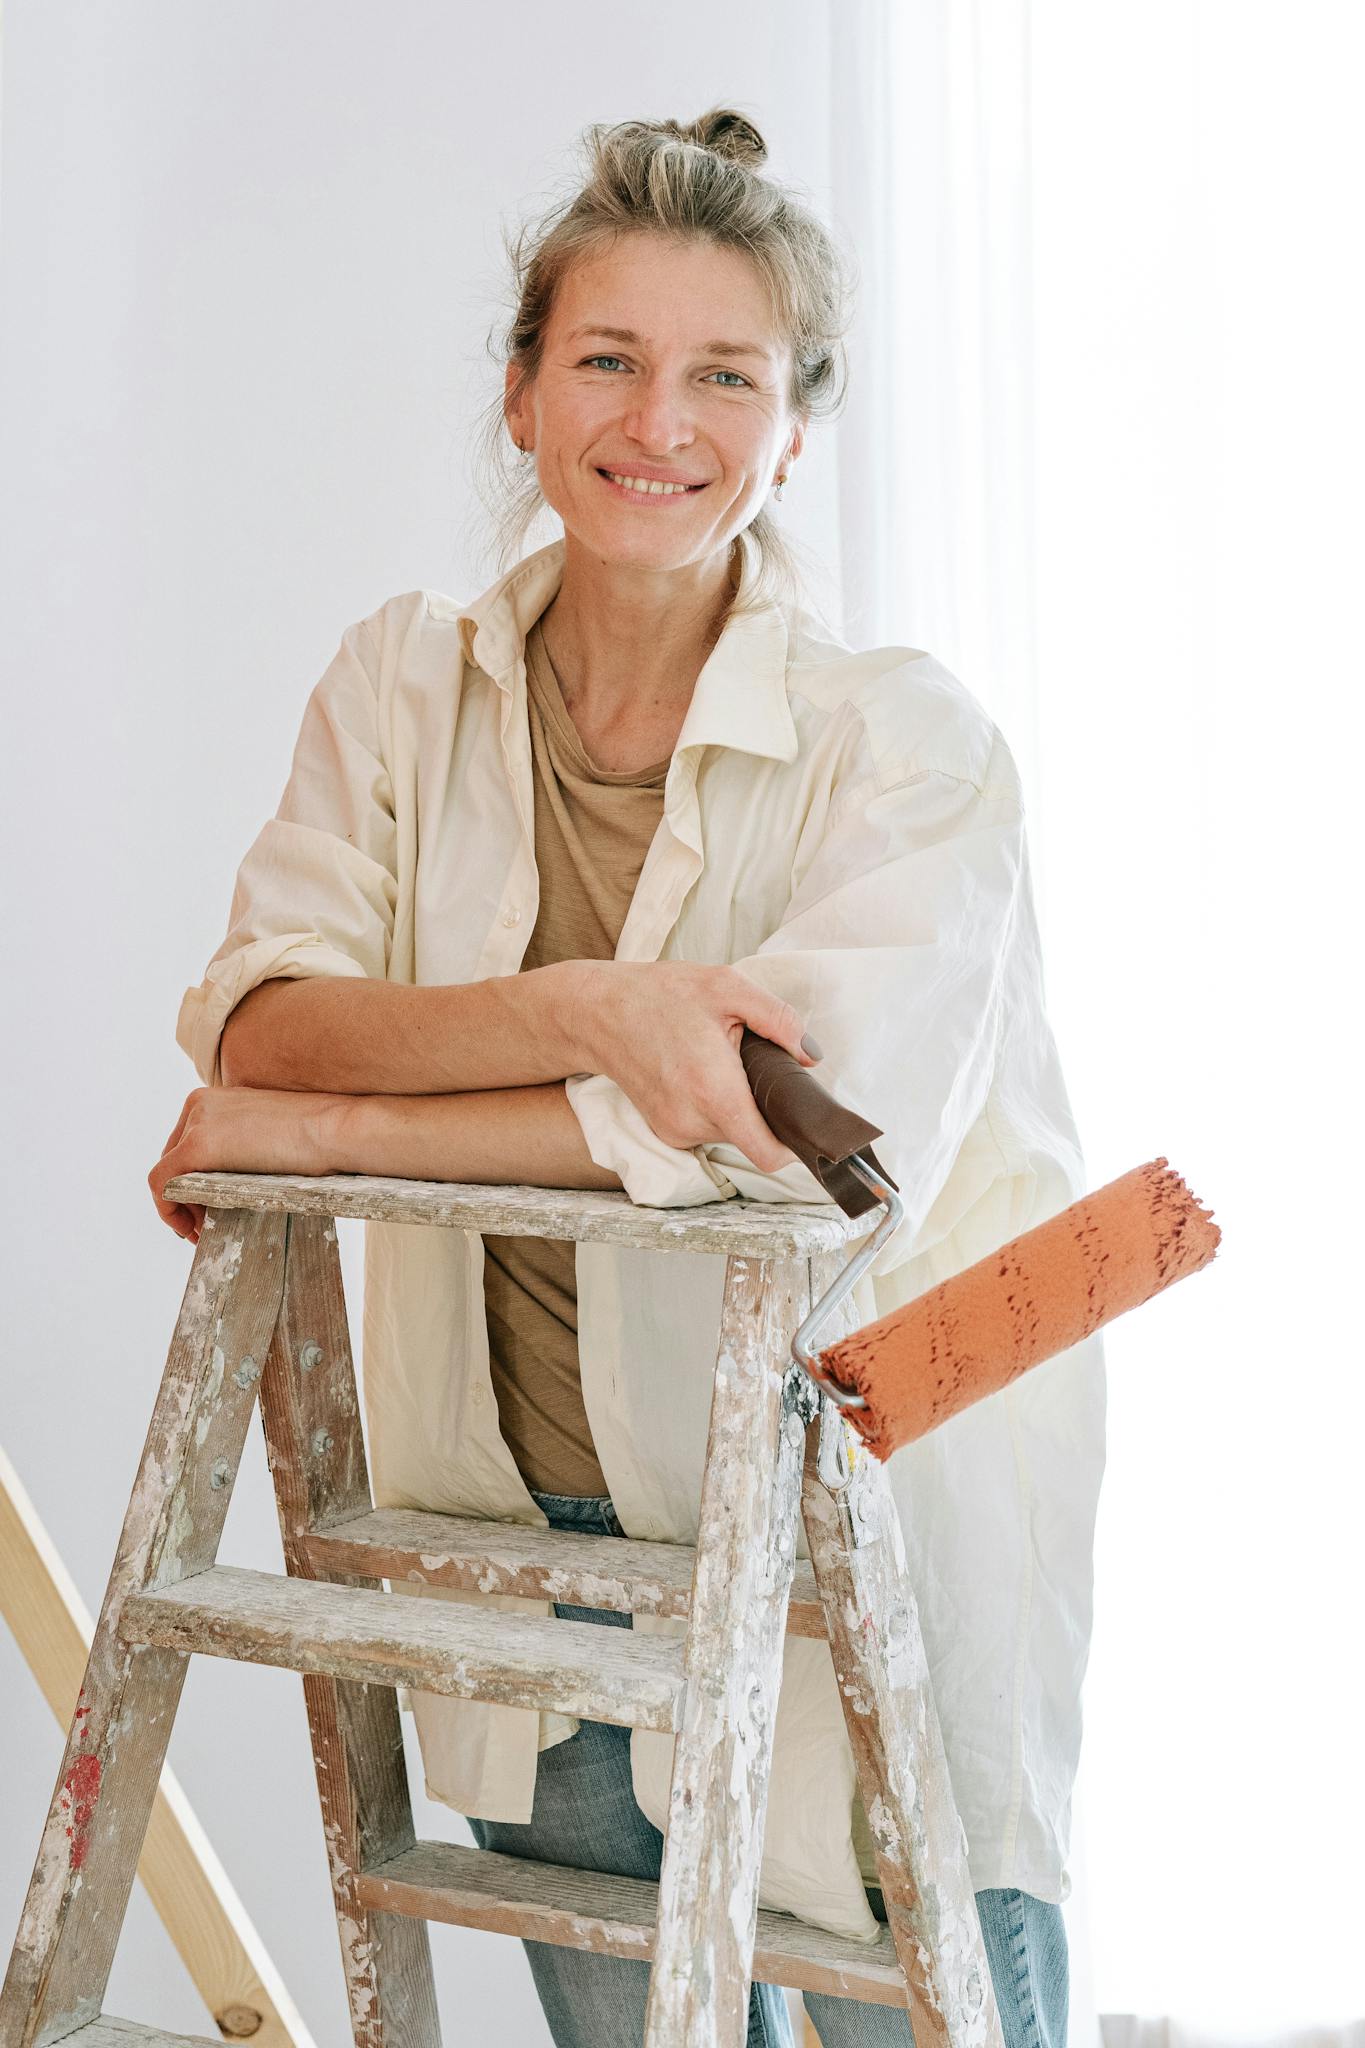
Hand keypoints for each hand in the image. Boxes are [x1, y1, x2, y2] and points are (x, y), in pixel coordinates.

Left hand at [149, 1085, 341, 1245]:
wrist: (335, 1130)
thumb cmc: (319, 1136)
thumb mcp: (271, 1133)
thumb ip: (244, 1146)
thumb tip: (232, 1179)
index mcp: (216, 1098)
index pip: (188, 1144)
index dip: (191, 1181)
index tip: (206, 1209)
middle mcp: (199, 1104)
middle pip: (174, 1160)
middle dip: (185, 1197)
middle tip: (203, 1227)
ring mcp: (196, 1122)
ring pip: (167, 1174)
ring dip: (180, 1207)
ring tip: (203, 1232)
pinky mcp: (197, 1146)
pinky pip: (161, 1183)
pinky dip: (168, 1210)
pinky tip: (189, 1230)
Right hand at [567, 961, 822, 1174]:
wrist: (596, 1013)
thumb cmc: (661, 995)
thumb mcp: (728, 988)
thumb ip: (780, 1020)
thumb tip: (812, 1055)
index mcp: (714, 1092)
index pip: (768, 1153)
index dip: (795, 1144)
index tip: (803, 1120)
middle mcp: (692, 1122)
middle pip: (755, 1137)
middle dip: (766, 1108)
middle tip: (758, 1065)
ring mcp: (675, 1131)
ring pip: (732, 1133)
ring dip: (739, 1106)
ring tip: (724, 1063)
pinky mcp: (665, 1131)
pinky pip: (708, 1128)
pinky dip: (716, 1107)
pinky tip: (703, 1073)